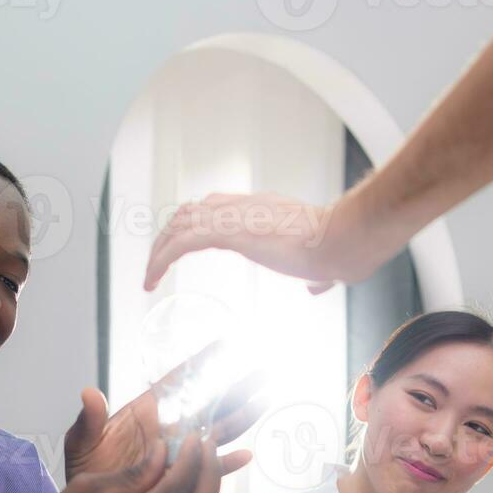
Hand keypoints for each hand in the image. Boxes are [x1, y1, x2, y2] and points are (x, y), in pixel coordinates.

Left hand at [63, 342, 265, 483]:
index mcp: (148, 411)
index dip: (203, 364)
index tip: (227, 345)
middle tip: (263, 372)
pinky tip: (245, 455)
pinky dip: (227, 462)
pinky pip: (209, 468)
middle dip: (236, 388)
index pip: (180, 382)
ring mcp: (180, 452)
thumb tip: (89, 393)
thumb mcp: (81, 445)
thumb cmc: (86, 473)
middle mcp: (170, 428)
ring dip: (241, 418)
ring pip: (218, 431)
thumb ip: (88, 421)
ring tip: (263, 402)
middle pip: (210, 403)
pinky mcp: (183, 477)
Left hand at [143, 192, 391, 293]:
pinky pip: (181, 243)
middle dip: (169, 236)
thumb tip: (317, 287)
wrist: (342, 239)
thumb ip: (315, 275)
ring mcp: (234, 216)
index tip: (183, 244)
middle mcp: (243, 206)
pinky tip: (151, 279)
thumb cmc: (339, 251)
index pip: (215, 206)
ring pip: (180, 225)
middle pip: (190, 211)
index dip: (194, 224)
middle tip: (157, 264)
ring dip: (159, 250)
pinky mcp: (228, 232)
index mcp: (262, 207)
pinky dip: (161, 260)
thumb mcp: (322, 265)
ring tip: (149, 276)